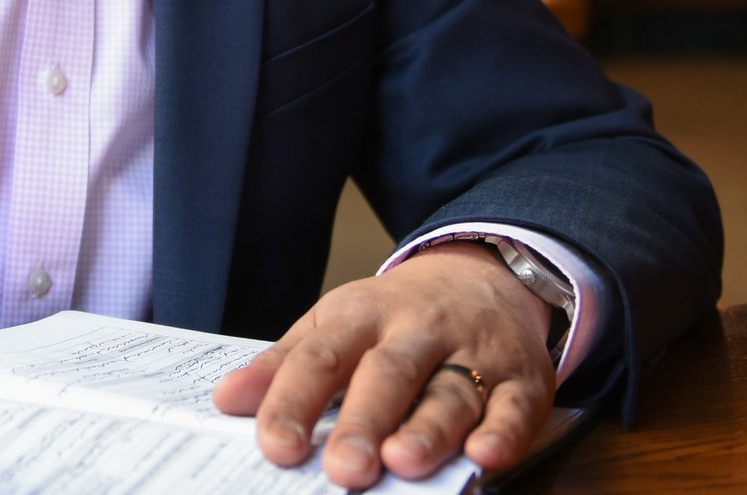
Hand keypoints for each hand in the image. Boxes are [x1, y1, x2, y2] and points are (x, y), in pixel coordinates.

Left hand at [211, 243, 554, 488]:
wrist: (481, 277)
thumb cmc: (393, 319)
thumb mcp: (334, 325)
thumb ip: (284, 365)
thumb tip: (224, 400)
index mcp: (360, 317)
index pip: (321, 358)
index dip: (296, 402)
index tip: (275, 445)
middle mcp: (417, 330)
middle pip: (388, 373)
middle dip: (364, 420)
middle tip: (343, 469)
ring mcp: (474, 352)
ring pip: (450, 392)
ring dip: (429, 430)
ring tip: (402, 463)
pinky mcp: (522, 377)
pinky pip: (516, 406)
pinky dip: (504, 432)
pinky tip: (485, 456)